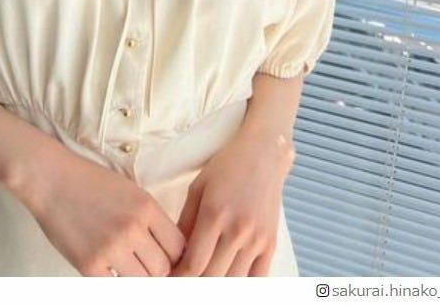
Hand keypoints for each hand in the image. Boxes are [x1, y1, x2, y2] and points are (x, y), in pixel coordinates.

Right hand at [26, 146, 184, 276]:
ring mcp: (111, 247)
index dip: (175, 256)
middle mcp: (132, 227)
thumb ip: (151, 219)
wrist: (52, 180)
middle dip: (158, 269)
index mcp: (146, 206)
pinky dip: (115, 280)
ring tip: (128, 266)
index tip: (167, 257)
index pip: (179, 246)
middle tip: (146, 264)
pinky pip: (115, 287)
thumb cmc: (91, 183)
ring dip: (138, 277)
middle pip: (163, 268)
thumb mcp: (131, 191)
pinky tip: (109, 269)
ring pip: (143, 282)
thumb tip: (170, 251)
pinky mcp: (89, 264)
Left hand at [170, 129, 294, 275]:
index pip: (193, 265)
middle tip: (182, 280)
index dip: (178, 278)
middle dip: (193, 284)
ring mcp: (257, 239)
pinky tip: (228, 279)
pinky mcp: (271, 243)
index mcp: (214, 214)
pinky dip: (240, 285)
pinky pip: (256, 279)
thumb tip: (174, 253)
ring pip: (232, 282)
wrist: (263, 154)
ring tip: (203, 277)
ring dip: (215, 284)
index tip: (169, 278)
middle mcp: (237, 230)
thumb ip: (185, 222)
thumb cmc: (227, 167)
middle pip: (211, 277)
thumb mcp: (197, 188)